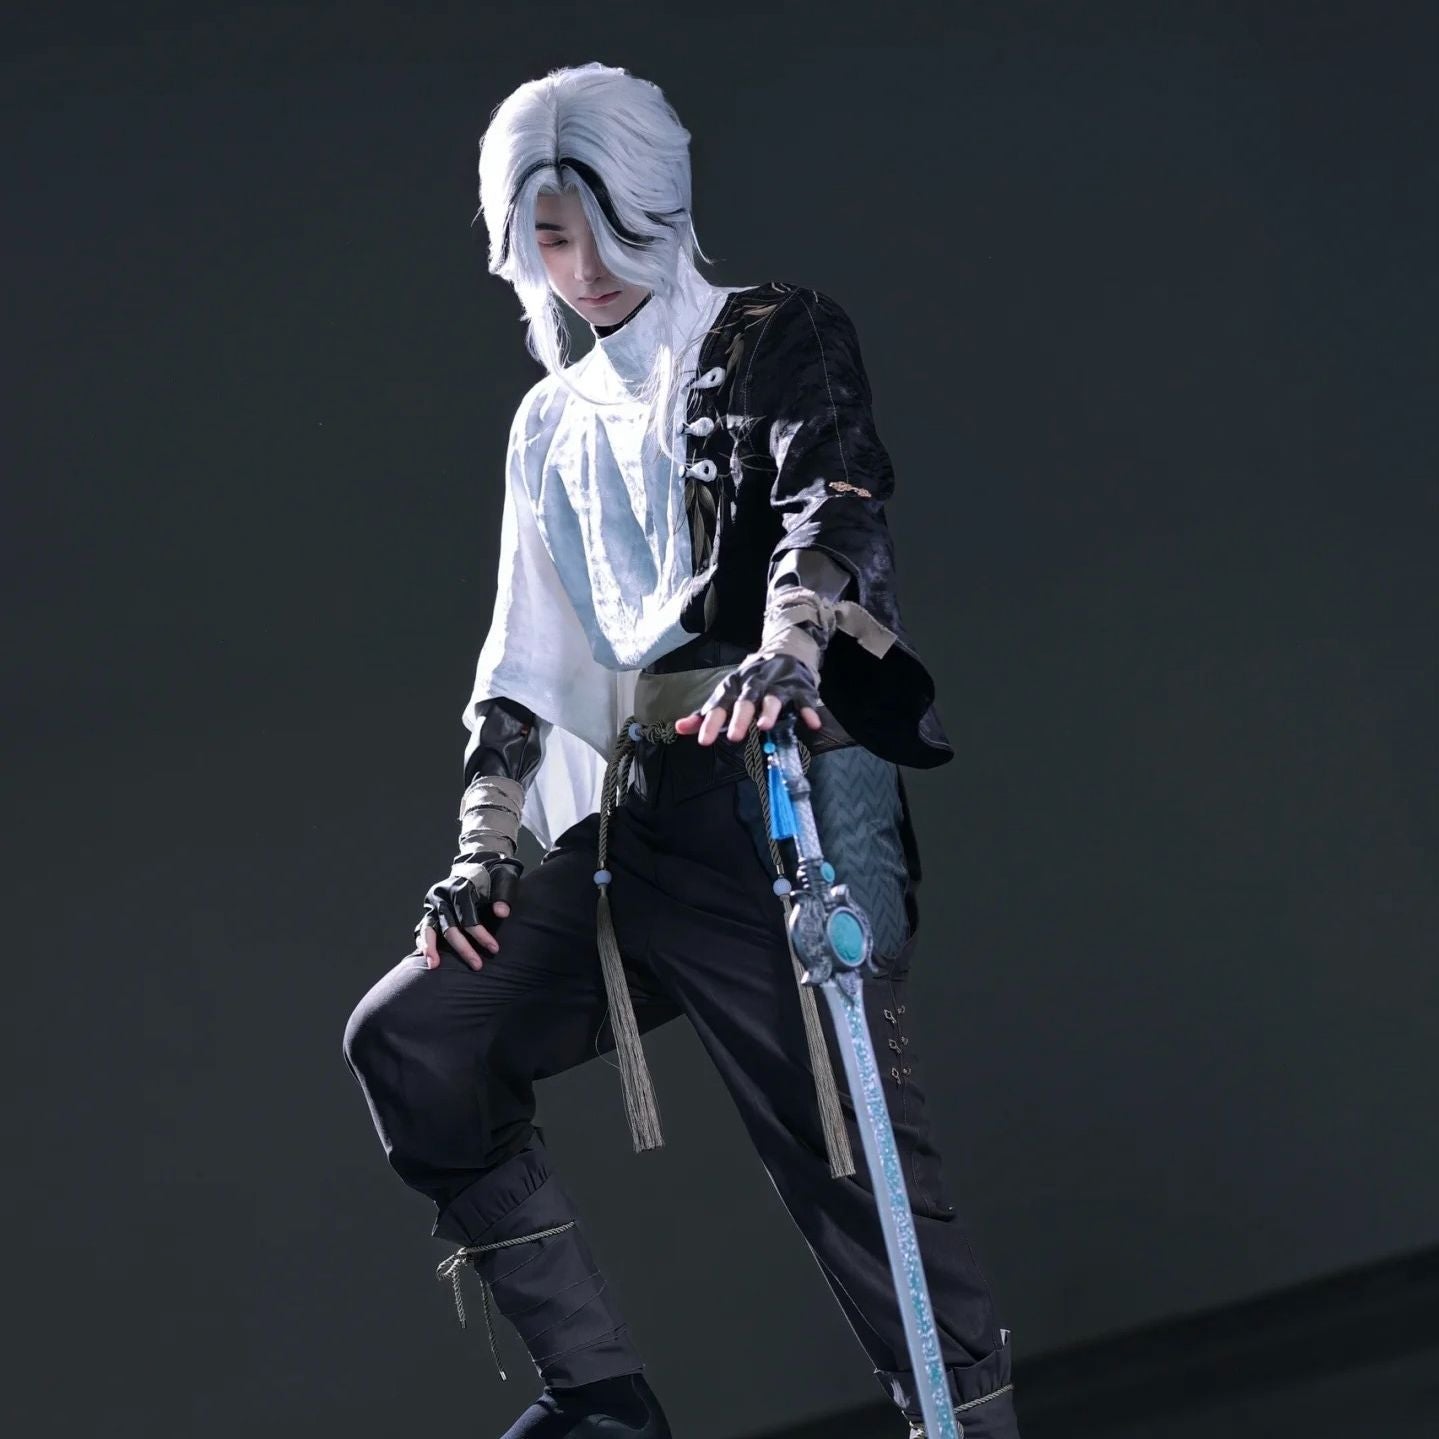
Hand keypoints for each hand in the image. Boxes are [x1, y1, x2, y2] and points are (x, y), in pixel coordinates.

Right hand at [417, 858, 521, 970]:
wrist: (479, 864)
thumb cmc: (493, 874)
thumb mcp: (504, 878)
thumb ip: (504, 895)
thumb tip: (502, 913)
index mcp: (459, 888)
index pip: (468, 917)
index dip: (481, 935)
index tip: (494, 949)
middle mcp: (441, 896)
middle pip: (449, 927)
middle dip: (463, 948)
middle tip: (477, 965)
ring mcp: (432, 904)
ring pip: (428, 929)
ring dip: (431, 948)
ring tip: (435, 966)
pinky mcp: (429, 910)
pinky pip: (422, 929)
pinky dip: (424, 943)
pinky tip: (429, 957)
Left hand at [673, 654, 824, 745]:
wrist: (785, 651)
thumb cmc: (751, 680)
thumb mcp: (728, 693)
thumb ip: (705, 713)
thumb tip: (680, 728)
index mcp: (735, 684)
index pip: (720, 703)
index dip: (711, 722)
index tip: (704, 740)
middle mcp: (755, 681)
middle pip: (746, 699)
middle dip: (740, 717)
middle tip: (735, 737)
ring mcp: (778, 683)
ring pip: (773, 697)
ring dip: (769, 710)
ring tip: (765, 726)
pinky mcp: (800, 686)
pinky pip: (804, 699)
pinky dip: (807, 710)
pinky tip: (810, 723)